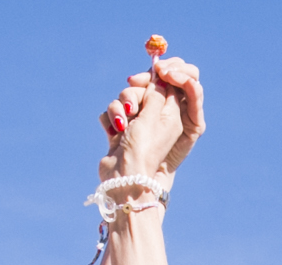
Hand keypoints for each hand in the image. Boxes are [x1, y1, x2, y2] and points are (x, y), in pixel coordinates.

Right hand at [98, 58, 204, 191]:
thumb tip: (158, 77)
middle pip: (143, 89)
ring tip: (121, 125)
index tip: (157, 69)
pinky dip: (110, 120)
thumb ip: (156, 93)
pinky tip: (112, 133)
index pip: (170, 85)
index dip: (163, 74)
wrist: (122, 178)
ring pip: (123, 99)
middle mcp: (154, 117)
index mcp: (171, 115)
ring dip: (119, 109)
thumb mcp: (154, 116)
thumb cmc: (142, 148)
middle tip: (131, 100)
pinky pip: (112, 113)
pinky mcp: (119, 131)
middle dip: (134, 93)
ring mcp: (135, 124)